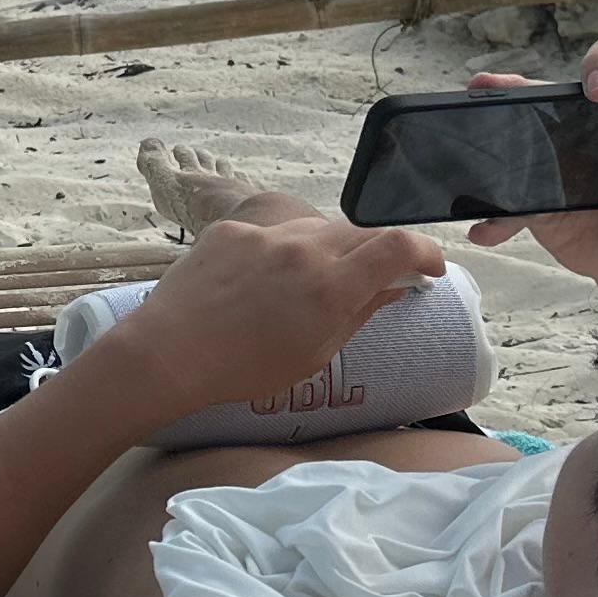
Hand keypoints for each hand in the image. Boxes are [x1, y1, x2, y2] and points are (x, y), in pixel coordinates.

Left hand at [104, 212, 447, 422]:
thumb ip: (359, 313)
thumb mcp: (314, 354)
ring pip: (317, 228)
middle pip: (361, 233)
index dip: (425, 253)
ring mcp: (265, 234)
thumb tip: (394, 287)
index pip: (399, 246)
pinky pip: (273, 230)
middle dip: (376, 254)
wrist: (168, 352)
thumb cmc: (244, 369)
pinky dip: (281, 250)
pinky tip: (261, 281)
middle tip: (374, 280)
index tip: (429, 270)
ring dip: (328, 250)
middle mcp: (304, 249)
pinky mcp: (232, 227)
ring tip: (307, 286)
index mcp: (332, 286)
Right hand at [463, 37, 597, 295]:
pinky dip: (496, 217)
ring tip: (471, 121)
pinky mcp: (546, 207)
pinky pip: (514, 205)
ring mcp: (565, 167)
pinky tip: (485, 229)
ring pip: (525, 136)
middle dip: (523, 86)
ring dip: (494, 126)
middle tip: (497, 88)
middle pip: (558, 94)